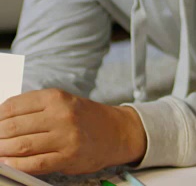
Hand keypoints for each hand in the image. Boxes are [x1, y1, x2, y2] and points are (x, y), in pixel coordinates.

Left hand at [0, 89, 146, 174]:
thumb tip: (1, 122)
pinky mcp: (69, 157)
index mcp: (56, 98)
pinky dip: (17, 165)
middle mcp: (61, 115)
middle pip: (14, 127)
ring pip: (21, 145)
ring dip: (2, 150)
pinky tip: (8, 163)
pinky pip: (35, 163)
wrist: (117, 132)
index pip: (13, 106)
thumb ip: (34, 109)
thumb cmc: (86, 118)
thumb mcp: (63, 103)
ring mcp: (66, 137)